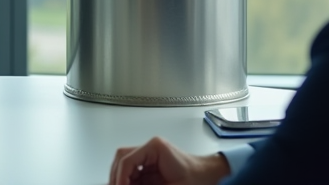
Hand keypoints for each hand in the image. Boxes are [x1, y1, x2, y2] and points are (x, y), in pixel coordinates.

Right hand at [109, 138, 230, 184]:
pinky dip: (129, 180)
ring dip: (121, 178)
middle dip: (116, 176)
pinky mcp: (152, 166)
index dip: (120, 176)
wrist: (212, 177)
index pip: (127, 159)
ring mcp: (150, 156)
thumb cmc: (198, 179)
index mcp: (155, 148)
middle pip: (122, 158)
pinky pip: (134, 173)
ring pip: (125, 164)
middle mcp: (150, 149)